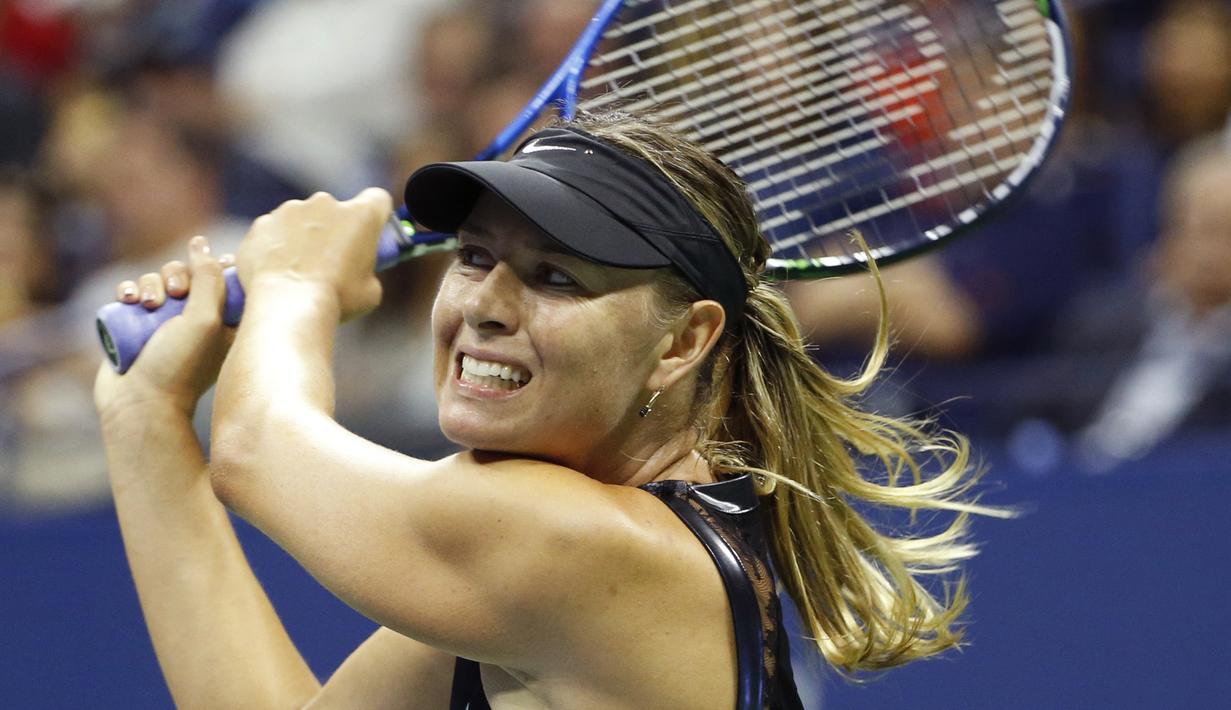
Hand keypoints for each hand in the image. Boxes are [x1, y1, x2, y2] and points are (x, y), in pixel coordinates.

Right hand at [94, 236, 235, 420]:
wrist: (140, 402)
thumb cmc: (180, 365)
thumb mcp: (205, 319)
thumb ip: (209, 279)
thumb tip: (201, 244)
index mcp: (226, 321)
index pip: (224, 278)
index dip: (214, 267)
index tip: (205, 270)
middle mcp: (197, 320)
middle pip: (188, 274)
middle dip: (176, 274)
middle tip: (172, 293)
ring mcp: (165, 323)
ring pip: (157, 281)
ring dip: (150, 283)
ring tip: (145, 303)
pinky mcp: (136, 325)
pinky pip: (133, 293)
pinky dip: (129, 290)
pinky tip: (126, 298)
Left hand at [237, 188, 391, 321]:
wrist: (287, 306)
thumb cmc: (335, 300)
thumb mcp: (370, 291)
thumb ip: (367, 271)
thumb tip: (358, 272)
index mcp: (361, 215)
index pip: (378, 200)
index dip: (375, 217)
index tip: (369, 234)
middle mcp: (326, 203)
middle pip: (336, 210)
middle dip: (335, 230)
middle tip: (332, 262)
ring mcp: (291, 210)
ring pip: (302, 219)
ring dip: (304, 237)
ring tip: (300, 271)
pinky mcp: (263, 224)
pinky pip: (274, 232)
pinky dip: (276, 247)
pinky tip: (278, 272)